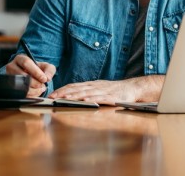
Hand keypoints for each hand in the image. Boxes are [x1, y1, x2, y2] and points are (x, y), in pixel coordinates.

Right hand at [5, 55, 55, 96]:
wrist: (31, 76)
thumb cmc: (38, 70)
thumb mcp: (46, 67)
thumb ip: (49, 70)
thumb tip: (47, 78)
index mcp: (20, 59)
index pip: (26, 63)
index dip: (36, 72)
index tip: (44, 79)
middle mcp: (12, 67)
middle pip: (23, 76)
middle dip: (35, 83)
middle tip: (42, 85)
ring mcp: (10, 78)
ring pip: (21, 86)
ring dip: (33, 90)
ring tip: (40, 89)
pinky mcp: (11, 88)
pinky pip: (20, 93)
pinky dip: (30, 95)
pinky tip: (35, 93)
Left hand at [49, 75, 163, 105]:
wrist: (132, 88)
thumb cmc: (115, 90)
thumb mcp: (99, 89)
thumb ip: (87, 91)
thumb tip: (73, 95)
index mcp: (91, 85)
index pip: (73, 86)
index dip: (62, 90)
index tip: (52, 94)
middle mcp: (95, 86)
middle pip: (77, 88)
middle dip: (63, 93)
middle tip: (52, 97)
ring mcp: (103, 91)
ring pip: (86, 92)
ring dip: (74, 96)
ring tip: (64, 99)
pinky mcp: (111, 97)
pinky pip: (100, 98)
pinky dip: (91, 99)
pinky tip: (84, 100)